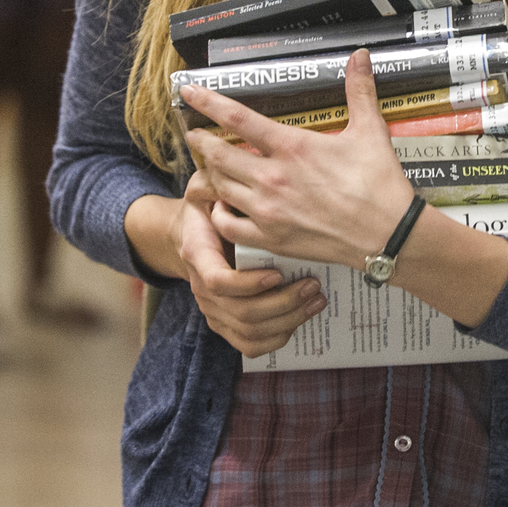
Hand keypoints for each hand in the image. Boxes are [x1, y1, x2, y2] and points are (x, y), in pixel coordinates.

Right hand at [166, 178, 328, 356]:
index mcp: (197, 255)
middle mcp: (202, 288)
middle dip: (283, 303)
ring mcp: (213, 310)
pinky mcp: (226, 324)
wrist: (190, 236)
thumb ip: (213, 181)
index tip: (278, 273)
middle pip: (242, 313)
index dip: (249, 283)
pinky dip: (278, 338)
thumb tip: (221, 161)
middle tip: (314, 286)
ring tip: (316, 298)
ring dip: (288, 319)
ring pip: (250, 332)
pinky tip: (301, 319)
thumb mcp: (205, 189)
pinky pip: (250, 346)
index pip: (218, 281)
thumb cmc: (206, 209)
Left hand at [181, 49, 416, 270]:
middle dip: (201, 141)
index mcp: (292, 147)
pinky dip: (218, 213)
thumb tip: (360, 56)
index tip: (188, 92)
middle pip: (218, 154)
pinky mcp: (271, 238)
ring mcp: (268, 211)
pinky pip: (227, 226)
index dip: (207, 102)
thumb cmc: (379, 184)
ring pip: (219, 187)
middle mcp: (272, 177)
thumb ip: (360, 90)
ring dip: (210, 173)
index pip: (237, 118)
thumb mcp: (370, 130)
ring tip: (209, 165)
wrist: (388, 234)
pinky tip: (223, 205)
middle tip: (195, 134)